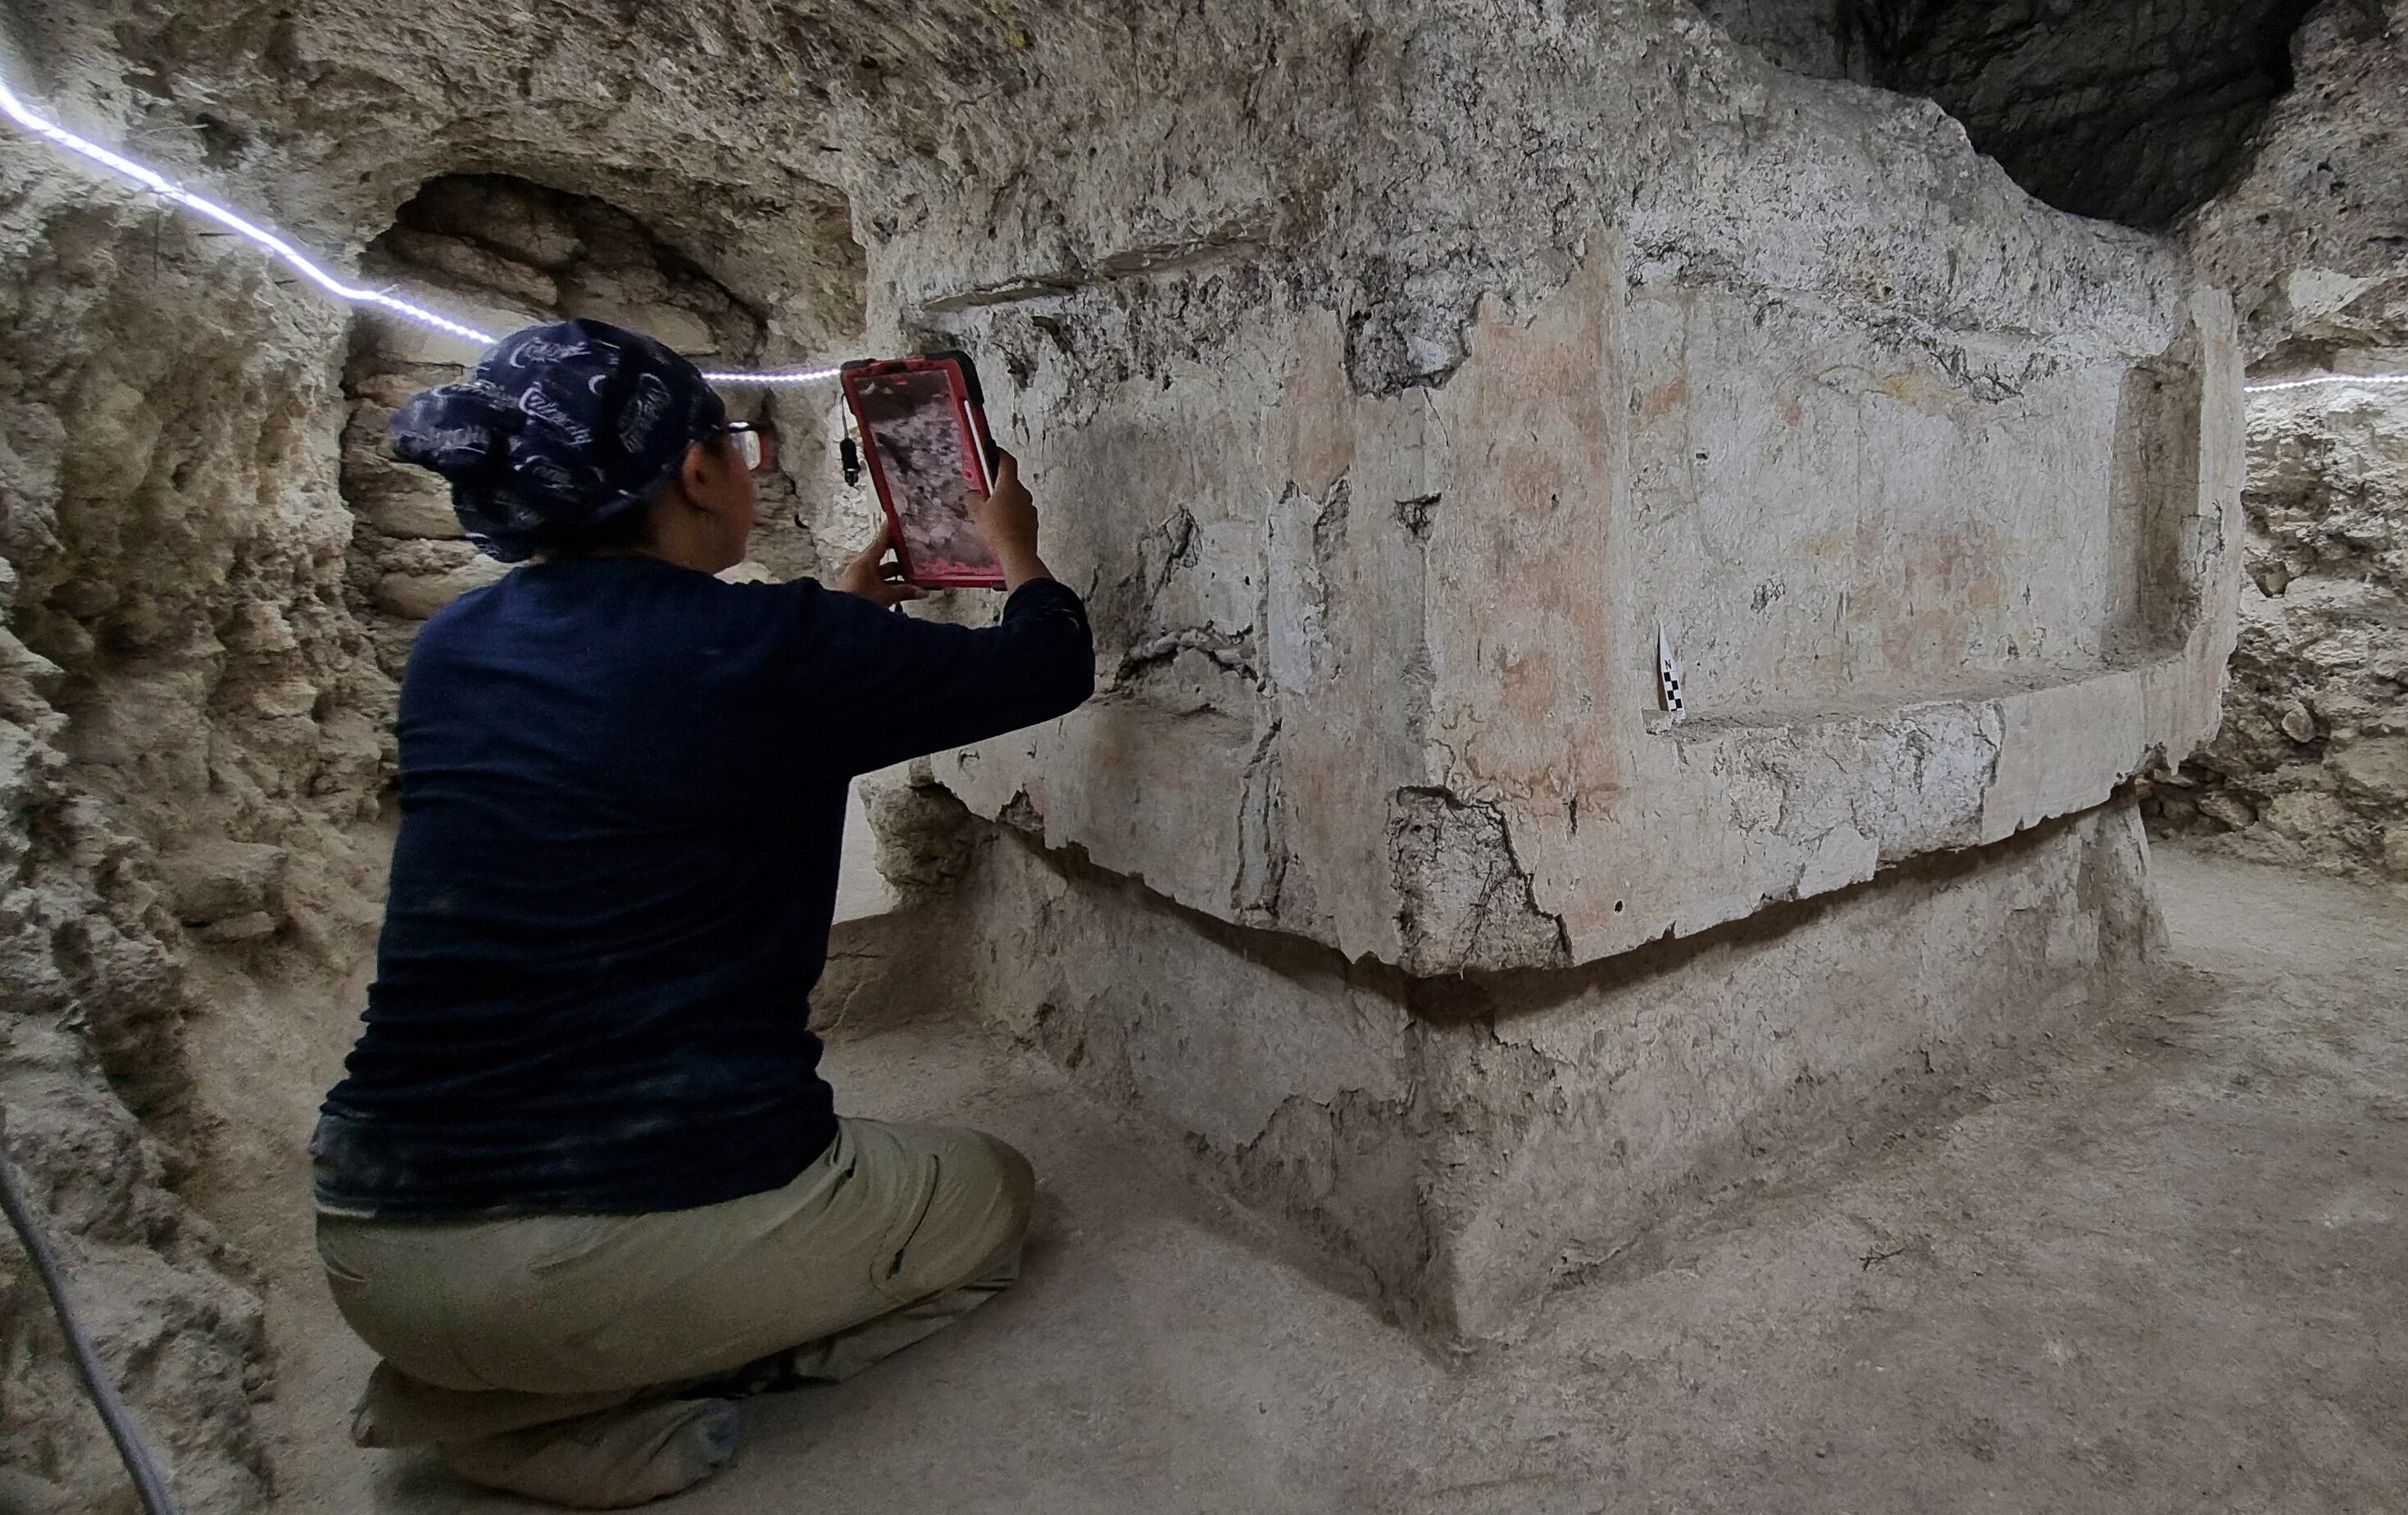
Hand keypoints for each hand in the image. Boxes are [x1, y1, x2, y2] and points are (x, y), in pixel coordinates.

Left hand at [835, 524, 924, 606]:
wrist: (842, 621)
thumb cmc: (861, 603)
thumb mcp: (886, 596)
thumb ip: (905, 592)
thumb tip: (923, 591)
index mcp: (866, 561)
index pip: (881, 540)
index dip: (891, 531)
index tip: (899, 522)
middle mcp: (862, 566)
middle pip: (884, 556)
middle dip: (900, 557)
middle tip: (915, 553)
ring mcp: (860, 578)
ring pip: (882, 571)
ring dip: (897, 574)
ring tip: (914, 576)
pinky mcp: (860, 588)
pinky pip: (878, 581)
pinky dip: (890, 584)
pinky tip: (902, 590)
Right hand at [966, 450, 1050, 590]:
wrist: (1017, 554)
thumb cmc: (997, 531)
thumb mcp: (977, 512)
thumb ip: (973, 498)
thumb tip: (972, 494)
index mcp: (1009, 485)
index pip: (1007, 461)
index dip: (999, 453)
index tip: (992, 450)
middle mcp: (1023, 493)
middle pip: (1009, 481)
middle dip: (997, 483)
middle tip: (984, 489)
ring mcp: (1029, 508)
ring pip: (1015, 498)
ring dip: (1004, 500)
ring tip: (990, 512)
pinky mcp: (1032, 521)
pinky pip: (1020, 512)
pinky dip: (1011, 514)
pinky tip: (1001, 525)